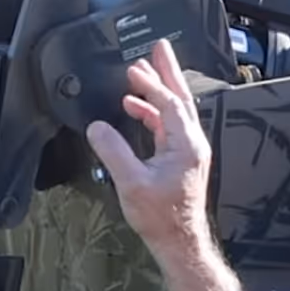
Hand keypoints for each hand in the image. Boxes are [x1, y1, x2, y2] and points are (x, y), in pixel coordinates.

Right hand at [85, 39, 214, 260]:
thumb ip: (113, 151)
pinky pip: (168, 127)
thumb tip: (97, 128)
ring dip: (158, 92)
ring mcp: (188, 152)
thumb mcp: (131, 183)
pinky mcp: (182, 161)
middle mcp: (191, 144)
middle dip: (167, 72)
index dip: (150, 84)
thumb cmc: (161, 217)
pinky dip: (153, 113)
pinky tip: (137, 111)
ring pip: (175, 111)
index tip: (135, 69)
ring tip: (140, 77)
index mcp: (185, 144)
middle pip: (180, 98)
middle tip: (159, 48)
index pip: (168, 103)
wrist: (179, 242)